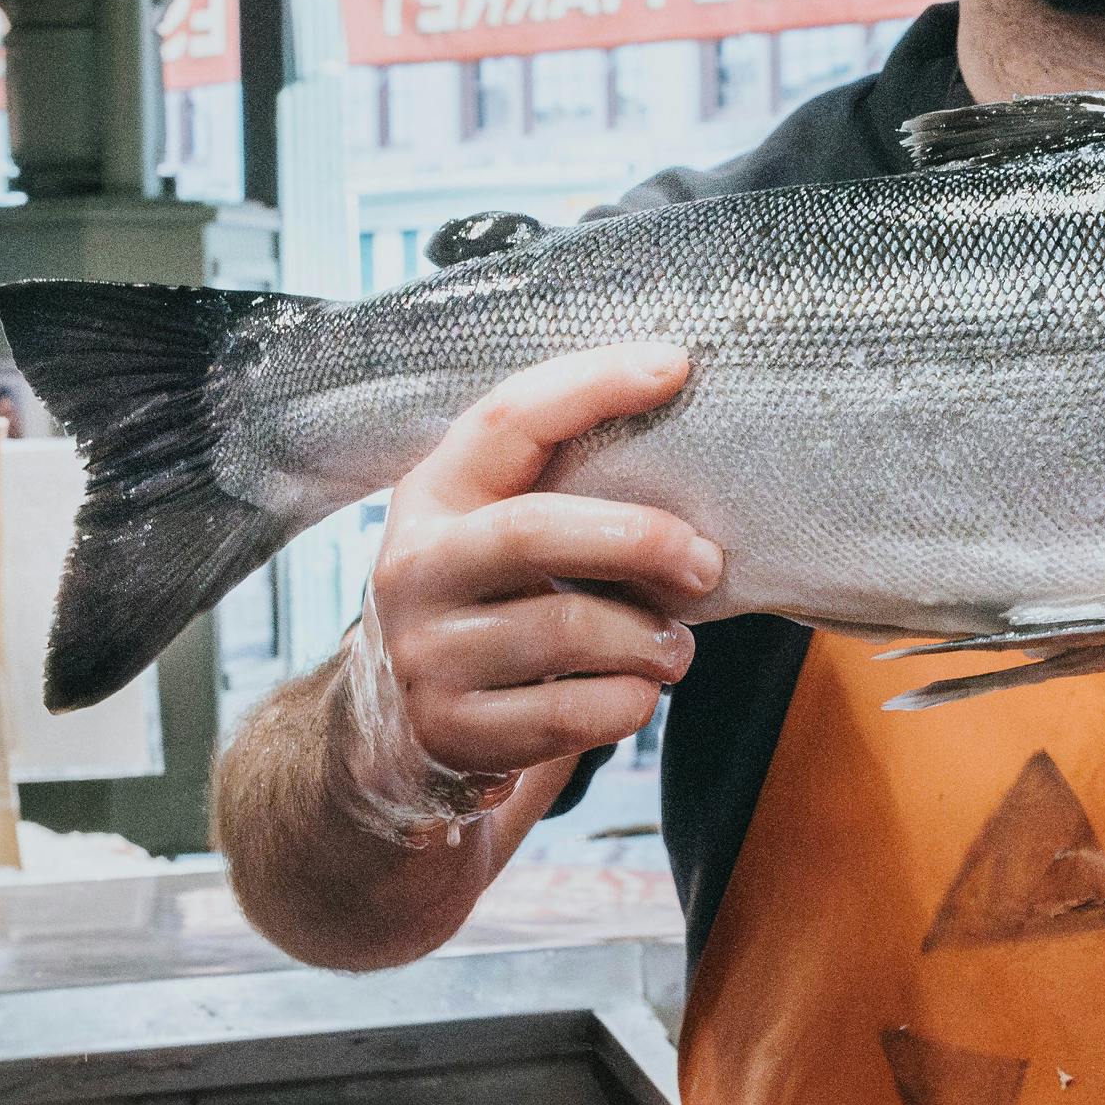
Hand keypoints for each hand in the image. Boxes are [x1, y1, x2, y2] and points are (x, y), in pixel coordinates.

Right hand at [365, 343, 721, 785]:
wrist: (396, 738)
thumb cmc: (490, 611)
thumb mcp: (497, 537)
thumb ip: (564, 493)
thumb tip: (695, 459)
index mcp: (435, 495)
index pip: (510, 419)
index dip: (592, 384)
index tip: (674, 366)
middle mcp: (415, 567)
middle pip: (535, 531)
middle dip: (642, 540)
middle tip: (708, 565)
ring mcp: (425, 654)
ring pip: (569, 630)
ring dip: (652, 641)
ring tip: (674, 648)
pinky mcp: (450, 731)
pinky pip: (573, 712)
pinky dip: (629, 703)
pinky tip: (634, 693)